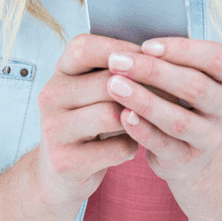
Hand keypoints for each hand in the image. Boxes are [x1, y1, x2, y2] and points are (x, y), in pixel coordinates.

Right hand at [35, 34, 142, 211]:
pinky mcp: (65, 162)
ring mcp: (54, 130)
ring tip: (149, 121)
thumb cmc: (87, 123)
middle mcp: (50, 97)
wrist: (59, 172)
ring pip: (111, 115)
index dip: (120, 50)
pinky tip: (130, 147)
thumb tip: (159, 58)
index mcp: (59, 73)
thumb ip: (115, 73)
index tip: (148, 58)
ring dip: (138, 119)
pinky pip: (115, 149)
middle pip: (107, 82)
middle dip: (143, 88)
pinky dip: (131, 148)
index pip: (84, 48)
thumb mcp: (92, 92)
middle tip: (170, 94)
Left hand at [106, 38, 221, 183]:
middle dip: (153, 71)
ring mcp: (211, 137)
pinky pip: (165, 145)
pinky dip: (143, 130)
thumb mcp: (186, 77)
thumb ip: (167, 62)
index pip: (215, 57)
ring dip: (144, 101)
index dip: (181, 49)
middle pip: (195, 86)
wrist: (190, 153)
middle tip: (117, 62)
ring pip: (179, 119)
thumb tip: (129, 47)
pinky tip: (123, 116)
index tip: (145, 46)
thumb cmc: (181, 101)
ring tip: (114, 86)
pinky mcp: (189, 160)